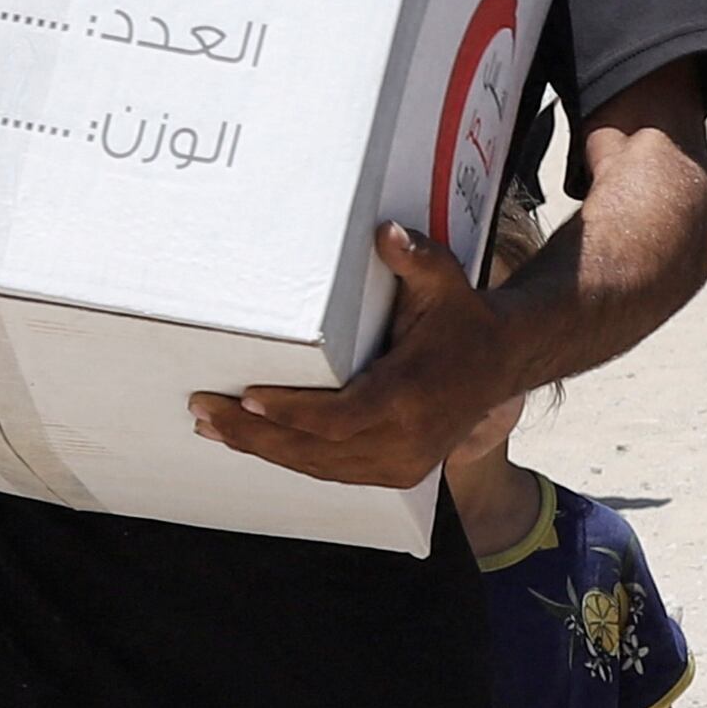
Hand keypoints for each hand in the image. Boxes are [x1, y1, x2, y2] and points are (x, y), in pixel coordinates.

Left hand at [196, 223, 502, 489]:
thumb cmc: (463, 319)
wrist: (502, 362)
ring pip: (317, 466)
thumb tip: (388, 234)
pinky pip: (332, 471)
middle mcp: (405, 441)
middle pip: (315, 449)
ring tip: (213, 426)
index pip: (338, 417)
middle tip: (204, 410)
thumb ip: (417, 258)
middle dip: (254, 432)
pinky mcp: (396, 473)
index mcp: (410, 397)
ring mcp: (401, 464)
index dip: (290, 412)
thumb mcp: (446, 282)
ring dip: (262, 448)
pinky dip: (290, 457)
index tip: (247, 397)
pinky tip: (253, 441)